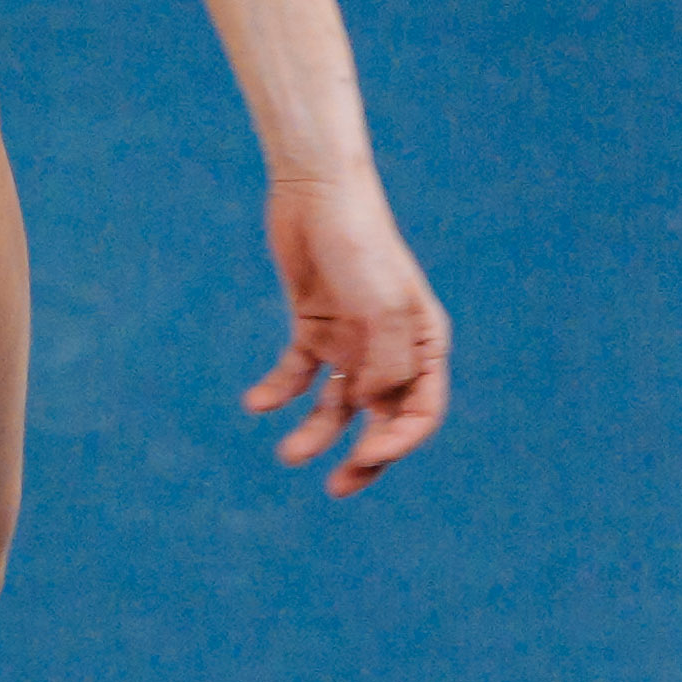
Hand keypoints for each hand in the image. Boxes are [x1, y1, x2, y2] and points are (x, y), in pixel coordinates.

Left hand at [243, 169, 448, 494]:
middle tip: (337, 488)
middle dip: (363, 458)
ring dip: (315, 434)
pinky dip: (279, 392)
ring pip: (336, 405)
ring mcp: (350, 339)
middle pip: (381, 419)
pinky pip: (297, 374)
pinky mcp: (311, 327)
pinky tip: (257, 403)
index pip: (422, 412)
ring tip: (287, 455)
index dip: (399, 441)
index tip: (368, 453)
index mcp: (423, 344)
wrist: (314, 193)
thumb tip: (372, 407)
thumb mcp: (382, 307)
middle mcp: (390, 348)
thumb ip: (385, 363)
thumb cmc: (360, 244)